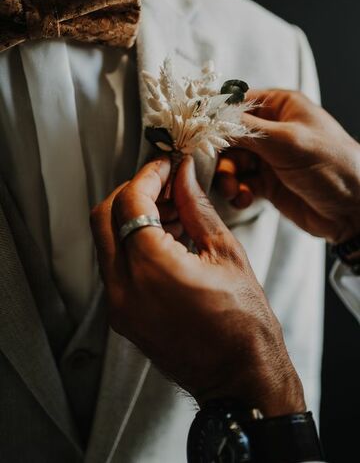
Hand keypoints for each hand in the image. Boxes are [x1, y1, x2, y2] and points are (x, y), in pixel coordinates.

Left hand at [91, 156, 303, 415]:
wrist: (239, 378)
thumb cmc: (243, 321)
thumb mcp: (224, 252)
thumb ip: (195, 206)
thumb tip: (184, 174)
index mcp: (150, 267)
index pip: (130, 200)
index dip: (148, 174)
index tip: (166, 164)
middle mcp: (123, 287)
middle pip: (105, 216)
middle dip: (133, 191)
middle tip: (166, 183)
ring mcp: (118, 304)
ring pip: (107, 240)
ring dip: (132, 215)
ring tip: (172, 209)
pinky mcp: (122, 315)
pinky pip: (117, 265)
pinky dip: (134, 242)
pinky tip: (166, 236)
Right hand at [215, 89, 359, 243]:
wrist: (353, 209)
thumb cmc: (331, 164)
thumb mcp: (287, 141)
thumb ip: (246, 129)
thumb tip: (212, 119)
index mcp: (280, 106)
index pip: (237, 103)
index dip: (216, 118)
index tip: (198, 133)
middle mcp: (271, 129)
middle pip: (228, 136)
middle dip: (221, 155)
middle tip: (220, 171)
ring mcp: (268, 157)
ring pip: (231, 162)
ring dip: (227, 177)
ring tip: (234, 191)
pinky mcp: (266, 183)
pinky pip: (239, 183)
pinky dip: (237, 192)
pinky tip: (244, 199)